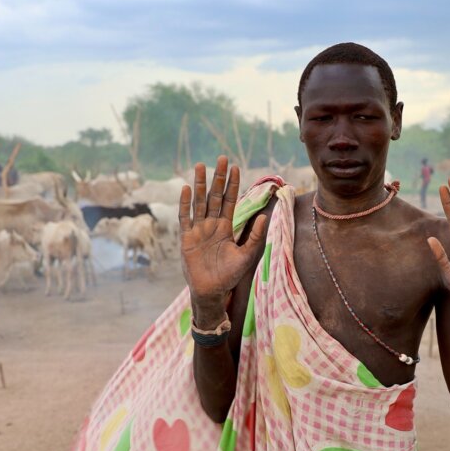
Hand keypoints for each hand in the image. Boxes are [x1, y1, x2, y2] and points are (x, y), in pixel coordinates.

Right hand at [179, 155, 266, 308]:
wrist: (211, 292)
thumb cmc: (229, 276)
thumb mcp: (246, 256)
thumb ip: (254, 237)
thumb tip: (264, 216)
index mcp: (225, 228)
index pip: (230, 201)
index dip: (232, 185)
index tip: (235, 167)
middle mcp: (211, 225)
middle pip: (215, 196)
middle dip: (218, 178)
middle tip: (221, 158)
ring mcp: (198, 230)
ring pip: (199, 202)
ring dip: (200, 184)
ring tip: (201, 166)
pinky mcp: (187, 239)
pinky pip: (185, 218)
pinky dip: (185, 204)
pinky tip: (186, 189)